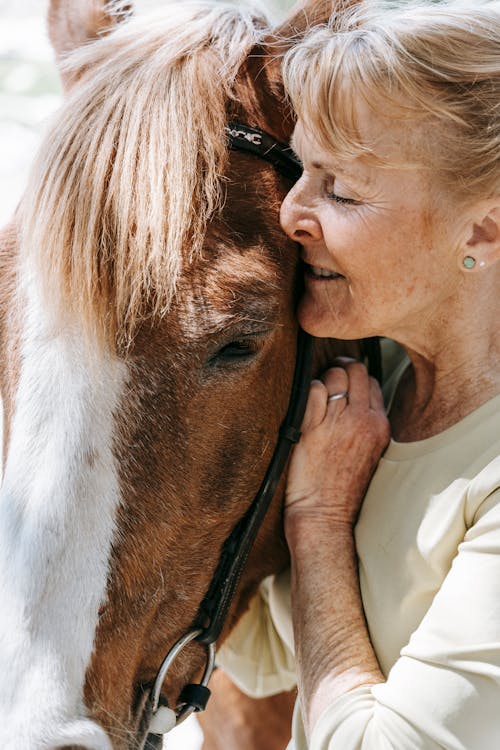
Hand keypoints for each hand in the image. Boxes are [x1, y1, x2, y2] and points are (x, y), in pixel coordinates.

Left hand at [285, 360, 389, 529]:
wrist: (324, 517)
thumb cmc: (342, 488)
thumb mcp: (369, 452)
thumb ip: (366, 423)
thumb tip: (354, 396)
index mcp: (380, 425)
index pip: (371, 381)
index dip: (354, 378)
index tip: (342, 385)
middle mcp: (363, 420)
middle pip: (355, 370)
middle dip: (340, 369)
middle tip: (326, 382)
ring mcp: (338, 422)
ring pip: (334, 375)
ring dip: (322, 380)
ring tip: (314, 399)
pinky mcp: (312, 427)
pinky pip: (313, 389)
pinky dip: (307, 392)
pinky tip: (304, 409)